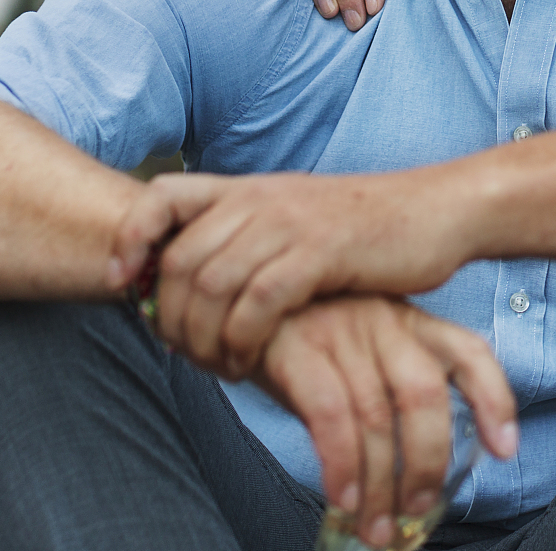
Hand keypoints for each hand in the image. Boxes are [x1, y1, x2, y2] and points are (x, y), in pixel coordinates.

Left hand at [104, 169, 466, 375]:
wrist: (435, 211)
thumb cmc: (364, 231)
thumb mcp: (294, 221)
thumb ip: (245, 240)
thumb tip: (189, 286)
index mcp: (247, 188)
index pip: (162, 198)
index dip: (129, 239)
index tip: (121, 284)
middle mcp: (260, 199)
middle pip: (177, 260)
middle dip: (166, 317)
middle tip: (181, 354)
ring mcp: (289, 223)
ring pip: (210, 286)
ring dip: (202, 340)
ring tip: (217, 367)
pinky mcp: (320, 253)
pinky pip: (257, 302)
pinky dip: (241, 341)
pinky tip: (248, 364)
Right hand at [256, 296, 518, 548]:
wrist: (231, 295)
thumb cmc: (300, 332)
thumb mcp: (356, 346)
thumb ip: (386, 389)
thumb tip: (408, 475)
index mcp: (407, 319)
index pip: (468, 352)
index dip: (494, 400)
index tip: (505, 449)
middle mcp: (382, 321)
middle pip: (426, 396)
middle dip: (427, 464)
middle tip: (417, 511)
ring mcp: (339, 331)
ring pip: (378, 417)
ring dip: (380, 486)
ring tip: (376, 529)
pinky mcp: (295, 348)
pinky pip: (331, 416)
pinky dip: (342, 465)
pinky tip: (344, 498)